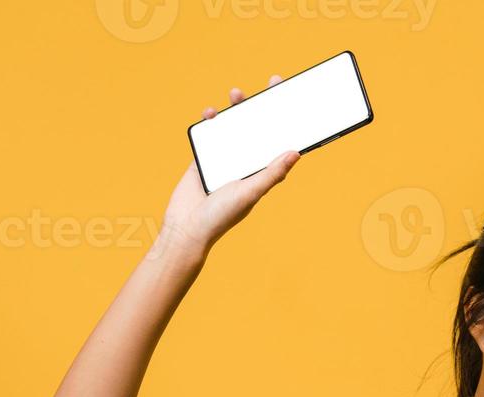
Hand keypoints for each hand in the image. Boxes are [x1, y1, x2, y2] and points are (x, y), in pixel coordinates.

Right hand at [157, 74, 300, 257]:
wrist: (186, 227)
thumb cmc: (221, 216)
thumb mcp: (250, 192)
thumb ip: (271, 173)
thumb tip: (296, 152)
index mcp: (262, 172)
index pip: (280, 142)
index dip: (290, 123)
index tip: (298, 100)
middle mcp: (246, 162)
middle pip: (260, 128)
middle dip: (266, 105)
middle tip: (274, 82)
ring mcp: (225, 157)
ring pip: (235, 126)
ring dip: (237, 108)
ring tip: (237, 94)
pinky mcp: (204, 155)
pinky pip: (210, 133)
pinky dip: (210, 120)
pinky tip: (210, 112)